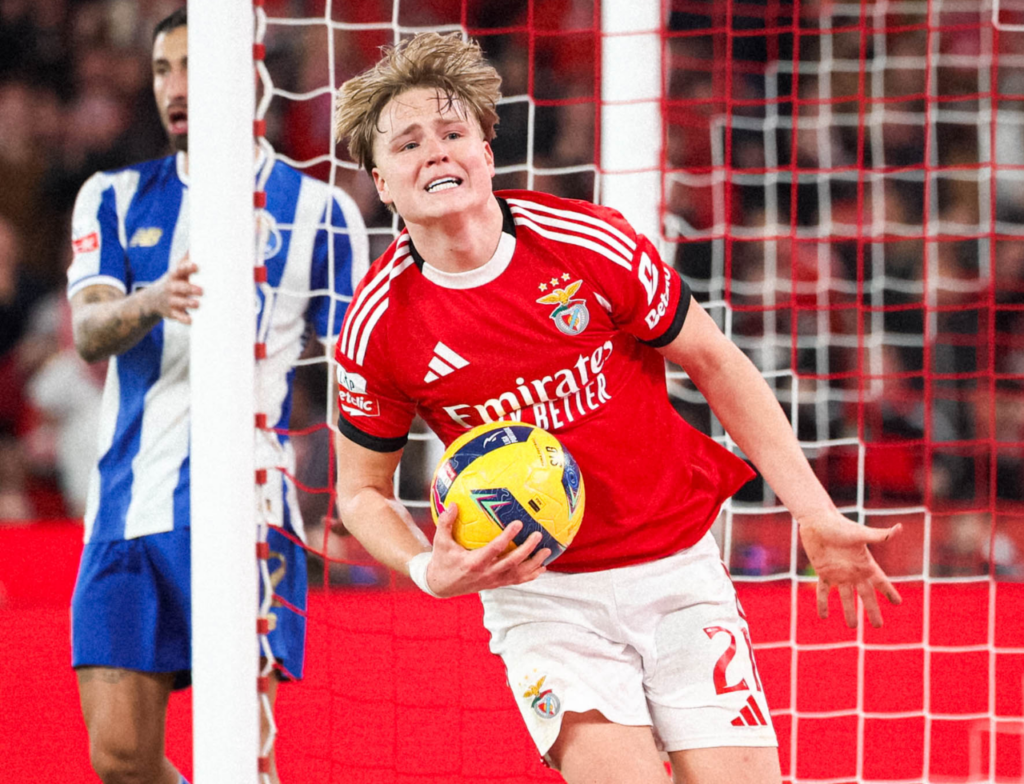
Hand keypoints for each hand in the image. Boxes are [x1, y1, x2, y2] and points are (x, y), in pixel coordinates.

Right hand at [146, 254, 201, 323]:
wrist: (152, 300)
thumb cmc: (173, 282)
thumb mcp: (177, 271)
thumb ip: (186, 260)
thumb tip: (198, 244)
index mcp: (174, 276)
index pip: (179, 270)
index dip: (187, 268)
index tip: (196, 266)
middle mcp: (171, 288)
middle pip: (179, 287)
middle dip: (190, 288)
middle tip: (202, 290)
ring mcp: (170, 301)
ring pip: (179, 302)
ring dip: (188, 303)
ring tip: (197, 303)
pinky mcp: (171, 313)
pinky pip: (177, 316)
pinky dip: (184, 318)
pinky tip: (191, 320)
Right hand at [423, 503, 550, 597]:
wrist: (441, 585)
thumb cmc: (442, 561)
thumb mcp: (441, 542)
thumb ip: (446, 523)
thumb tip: (453, 505)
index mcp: (474, 562)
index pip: (495, 548)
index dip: (508, 536)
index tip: (519, 524)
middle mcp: (487, 573)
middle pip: (512, 562)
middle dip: (527, 549)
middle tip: (538, 535)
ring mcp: (493, 580)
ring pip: (518, 574)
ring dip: (534, 563)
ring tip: (547, 551)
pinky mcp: (496, 584)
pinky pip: (516, 581)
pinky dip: (530, 575)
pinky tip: (542, 568)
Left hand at [798, 512, 901, 627]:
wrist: (818, 521)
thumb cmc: (840, 525)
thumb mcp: (860, 534)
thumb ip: (880, 535)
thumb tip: (900, 527)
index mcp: (865, 564)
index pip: (881, 582)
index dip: (889, 592)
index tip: (898, 603)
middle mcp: (853, 571)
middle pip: (865, 595)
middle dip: (872, 610)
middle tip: (878, 626)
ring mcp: (838, 573)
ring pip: (846, 597)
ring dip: (849, 611)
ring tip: (852, 627)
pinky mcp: (823, 572)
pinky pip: (823, 591)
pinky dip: (823, 603)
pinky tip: (823, 616)